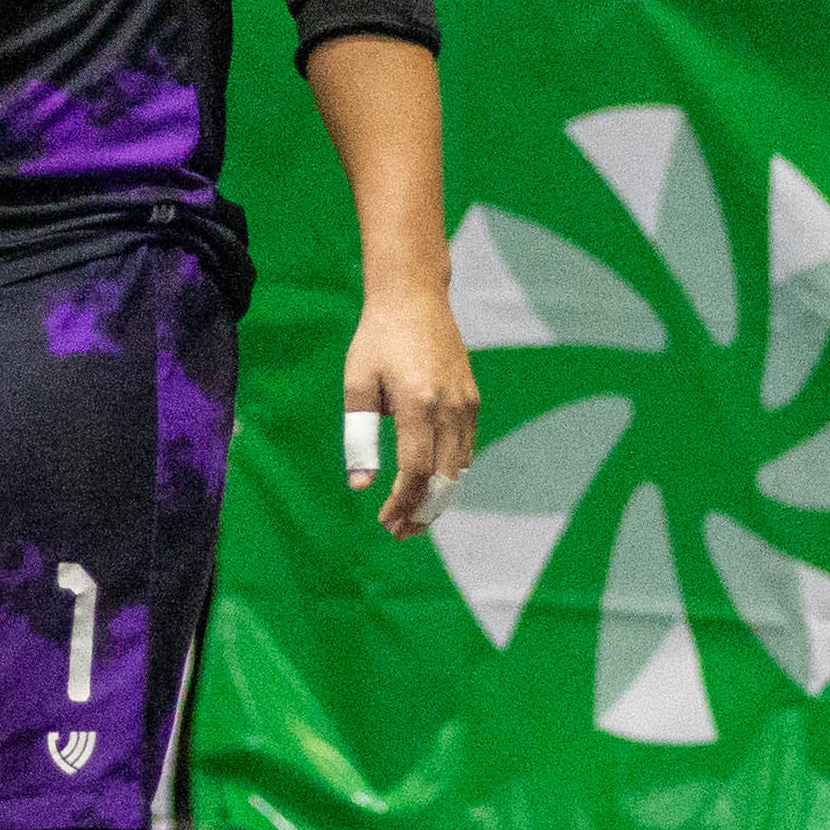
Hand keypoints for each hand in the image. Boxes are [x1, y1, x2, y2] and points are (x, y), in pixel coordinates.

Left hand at [344, 284, 476, 538]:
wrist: (415, 296)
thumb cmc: (377, 338)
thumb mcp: (357, 384)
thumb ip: (359, 436)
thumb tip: (360, 485)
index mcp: (419, 403)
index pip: (416, 470)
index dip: (403, 503)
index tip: (385, 522)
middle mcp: (449, 407)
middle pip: (443, 478)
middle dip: (422, 512)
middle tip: (399, 533)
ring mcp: (466, 403)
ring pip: (459, 469)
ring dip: (438, 499)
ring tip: (412, 519)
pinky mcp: (472, 399)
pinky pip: (465, 449)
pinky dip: (450, 475)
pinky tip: (429, 487)